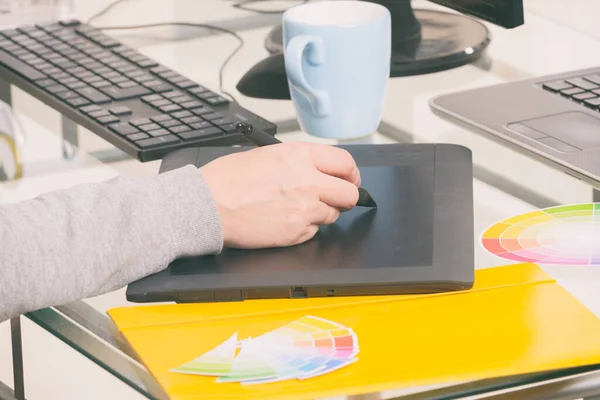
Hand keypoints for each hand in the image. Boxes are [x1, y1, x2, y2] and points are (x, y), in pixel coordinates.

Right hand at [200, 142, 360, 248]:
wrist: (208, 205)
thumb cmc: (227, 179)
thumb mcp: (267, 155)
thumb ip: (297, 161)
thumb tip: (317, 169)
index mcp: (299, 156)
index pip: (345, 163)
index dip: (351, 174)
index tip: (349, 179)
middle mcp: (307, 180)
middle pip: (350, 193)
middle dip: (345, 197)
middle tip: (335, 199)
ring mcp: (304, 208)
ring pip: (333, 214)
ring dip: (321, 213)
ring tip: (297, 208)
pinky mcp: (296, 231)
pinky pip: (313, 231)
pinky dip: (304, 228)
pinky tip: (284, 220)